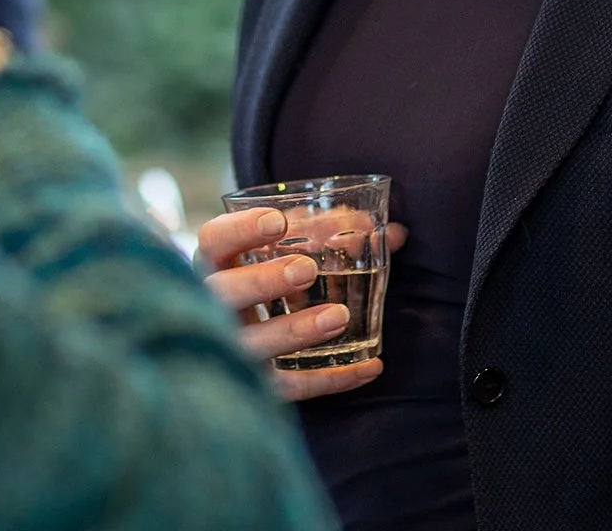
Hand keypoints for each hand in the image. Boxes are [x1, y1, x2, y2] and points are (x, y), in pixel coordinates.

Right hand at [197, 208, 406, 401]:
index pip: (213, 240)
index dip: (241, 230)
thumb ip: (334, 239)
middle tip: (306, 270)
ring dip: (295, 331)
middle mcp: (214, 308)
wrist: (234, 357)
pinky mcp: (257, 387)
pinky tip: (370, 366)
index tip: (279, 222)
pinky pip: (290, 388)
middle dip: (263, 281)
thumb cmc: (275, 286)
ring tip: (339, 316)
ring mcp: (232, 350)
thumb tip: (397, 233)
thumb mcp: (288, 255)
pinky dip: (331, 379)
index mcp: (216, 266)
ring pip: (253, 346)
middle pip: (224, 293)